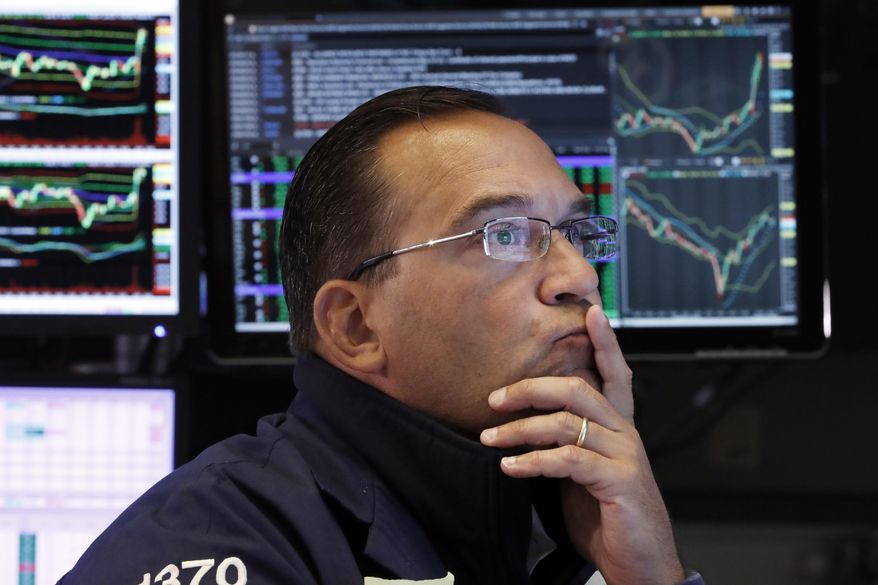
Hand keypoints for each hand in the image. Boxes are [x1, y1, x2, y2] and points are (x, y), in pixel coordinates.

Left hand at [479, 305, 683, 584]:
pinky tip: (511, 467)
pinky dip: (534, 460)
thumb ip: (564, 447)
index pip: (615, 375)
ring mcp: (626, 455)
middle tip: (495, 398)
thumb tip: (521, 428)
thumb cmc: (606, 519)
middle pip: (578, 390)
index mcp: (618, 428)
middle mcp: (625, 434)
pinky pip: (569, 459)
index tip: (591, 312)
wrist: (640, 566)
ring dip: (521, 429)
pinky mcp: (620, 481)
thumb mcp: (581, 475)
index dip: (605, 343)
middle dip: (532, 387)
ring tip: (491, 439)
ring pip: (567, 423)